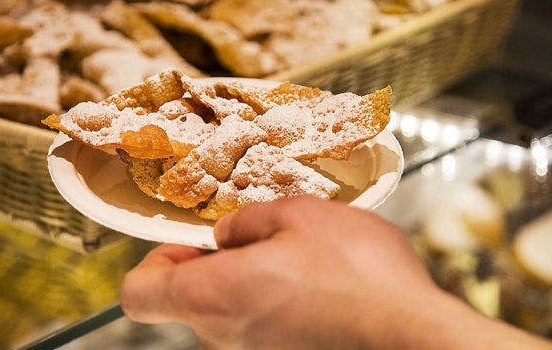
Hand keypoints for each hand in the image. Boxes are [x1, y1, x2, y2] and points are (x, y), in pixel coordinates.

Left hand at [121, 195, 551, 349]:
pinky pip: (259, 322)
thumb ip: (247, 222)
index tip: (189, 240)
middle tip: (257, 233)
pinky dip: (274, 297)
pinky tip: (316, 279)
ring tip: (297, 252)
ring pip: (227, 308)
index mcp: (212, 295)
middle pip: (186, 298)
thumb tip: (228, 234)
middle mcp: (222, 335)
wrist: (411, 332)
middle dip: (214, 261)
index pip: (140, 292)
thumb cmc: (357, 273)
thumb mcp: (297, 216)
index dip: (156, 260)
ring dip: (249, 276)